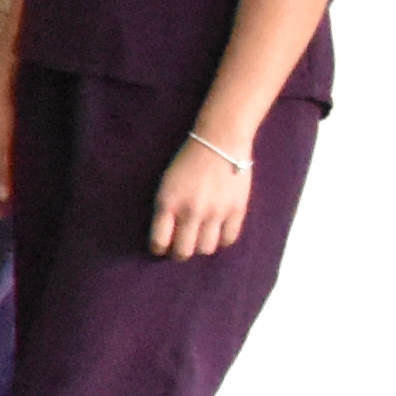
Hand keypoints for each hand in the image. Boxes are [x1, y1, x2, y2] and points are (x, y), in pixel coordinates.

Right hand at [0, 95, 18, 220]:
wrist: (3, 89)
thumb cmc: (2, 117)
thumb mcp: (5, 147)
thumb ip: (3, 173)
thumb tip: (3, 198)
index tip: (8, 216)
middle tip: (17, 208)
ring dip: (1, 188)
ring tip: (20, 195)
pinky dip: (3, 177)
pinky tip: (18, 177)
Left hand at [151, 127, 256, 259]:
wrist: (219, 142)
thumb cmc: (187, 161)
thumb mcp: (166, 184)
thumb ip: (165, 209)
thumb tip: (166, 235)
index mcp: (168, 203)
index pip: (159, 241)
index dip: (158, 249)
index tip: (160, 247)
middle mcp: (191, 211)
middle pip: (183, 251)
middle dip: (179, 253)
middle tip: (180, 247)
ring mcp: (216, 212)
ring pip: (206, 249)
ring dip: (200, 247)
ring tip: (198, 239)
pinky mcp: (236, 210)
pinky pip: (229, 239)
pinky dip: (222, 241)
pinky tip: (217, 233)